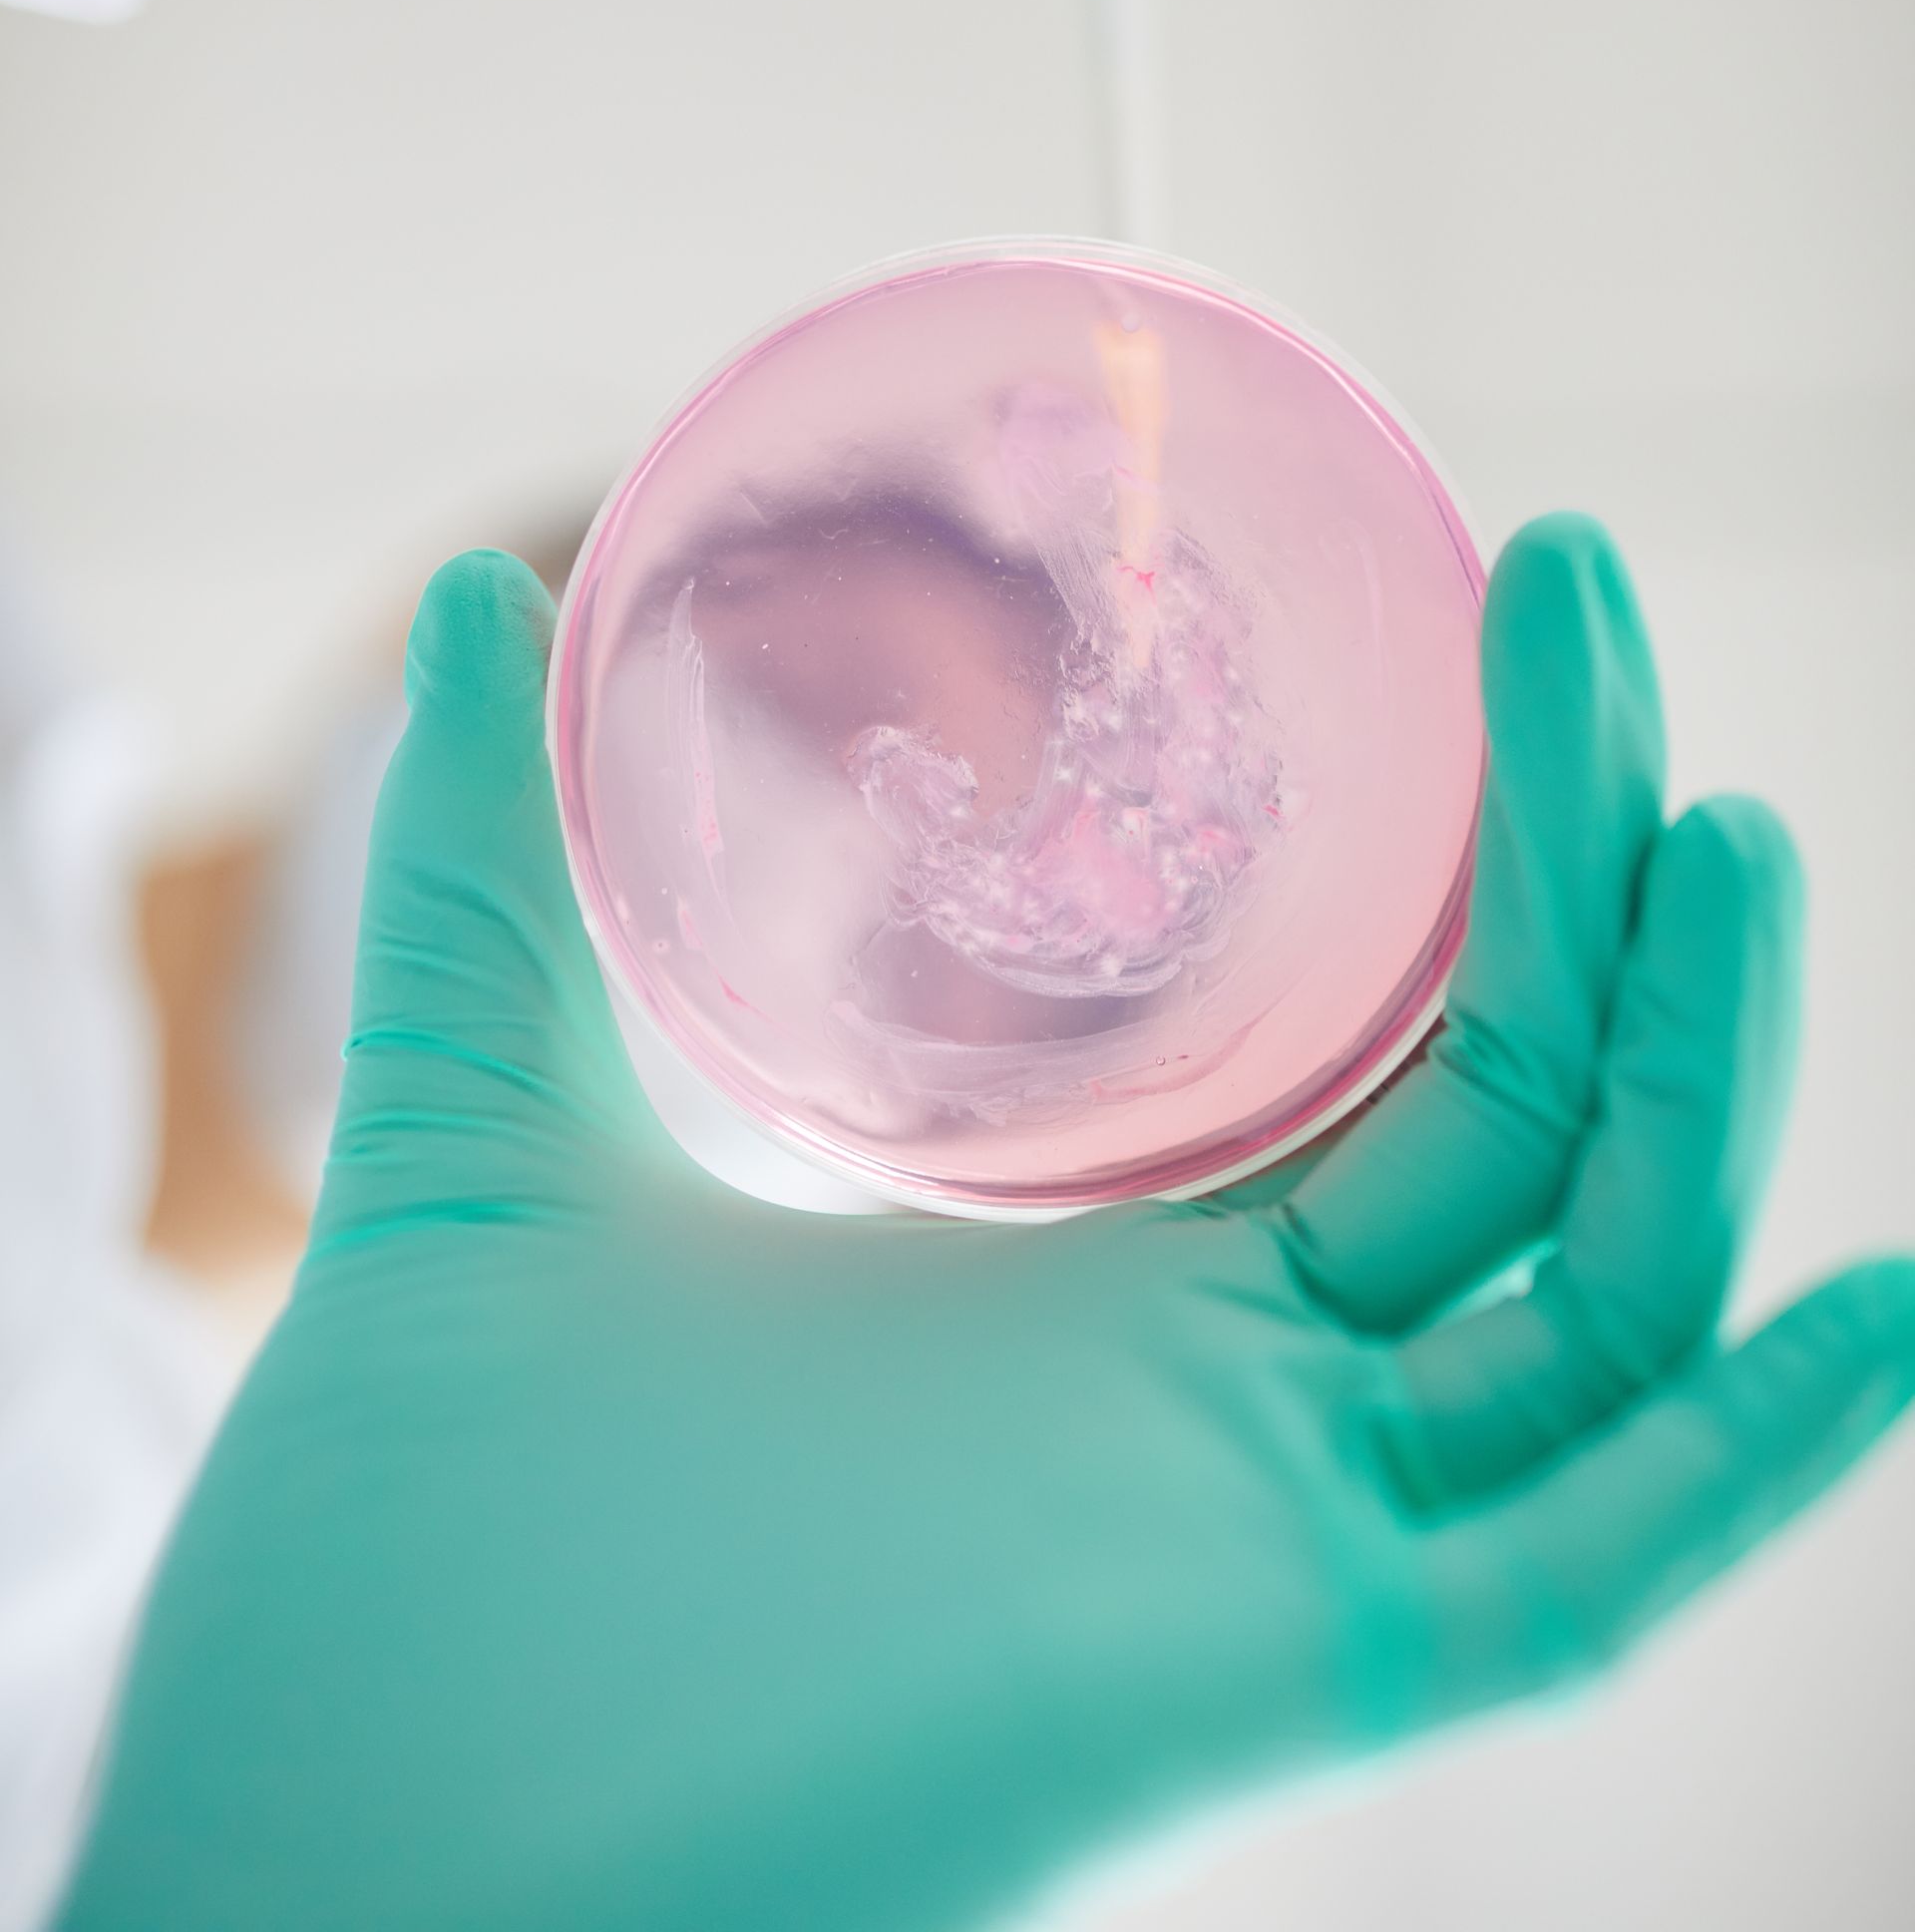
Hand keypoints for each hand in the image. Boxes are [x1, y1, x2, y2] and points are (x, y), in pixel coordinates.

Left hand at [57, 520, 1914, 1931]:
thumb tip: (456, 599)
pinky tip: (1880, 1297)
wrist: (330, 1829)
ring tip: (1734, 838)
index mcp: (1084, 1282)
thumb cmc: (414, 1530)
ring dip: (1699, 1083)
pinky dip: (1755, 1459)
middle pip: (1517, 1123)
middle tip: (1588, 601)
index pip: (1381, 1046)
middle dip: (1592, 874)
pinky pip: (1585, 1581)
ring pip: (1592, 1303)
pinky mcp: (1276, 1675)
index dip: (1479, 849)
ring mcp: (1264, 1537)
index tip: (1509, 619)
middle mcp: (1216, 1403)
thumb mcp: (483, 1119)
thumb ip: (489, 869)